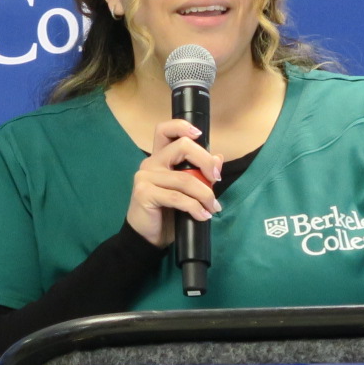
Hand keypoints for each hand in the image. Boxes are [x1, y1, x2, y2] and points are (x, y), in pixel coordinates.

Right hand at [127, 119, 221, 246]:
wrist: (148, 237)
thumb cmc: (167, 213)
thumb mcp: (187, 192)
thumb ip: (199, 174)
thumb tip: (218, 157)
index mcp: (159, 158)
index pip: (164, 130)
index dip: (182, 127)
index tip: (199, 136)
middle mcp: (150, 163)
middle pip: (182, 147)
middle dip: (206, 162)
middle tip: (217, 179)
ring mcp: (145, 177)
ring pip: (185, 179)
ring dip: (205, 195)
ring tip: (213, 208)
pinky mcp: (144, 193)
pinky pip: (178, 197)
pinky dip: (195, 208)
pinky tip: (202, 216)